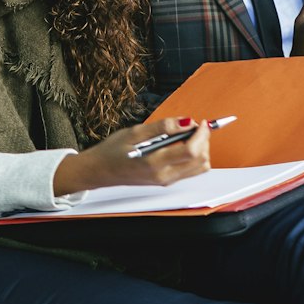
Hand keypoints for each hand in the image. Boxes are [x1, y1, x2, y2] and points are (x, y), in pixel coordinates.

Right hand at [53, 116, 212, 195]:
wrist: (99, 171)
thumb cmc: (112, 151)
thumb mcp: (135, 132)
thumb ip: (162, 127)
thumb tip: (186, 122)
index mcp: (154, 163)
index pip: (191, 151)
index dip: (201, 135)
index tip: (200, 122)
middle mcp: (163, 176)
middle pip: (201, 161)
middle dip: (204, 141)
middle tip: (194, 126)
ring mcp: (166, 181)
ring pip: (199, 168)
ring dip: (201, 149)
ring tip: (188, 135)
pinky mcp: (166, 182)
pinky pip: (191, 171)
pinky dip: (194, 156)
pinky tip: (183, 144)